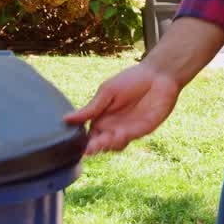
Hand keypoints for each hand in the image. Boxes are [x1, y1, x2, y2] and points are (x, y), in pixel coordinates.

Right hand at [64, 63, 183, 155]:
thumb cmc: (130, 80)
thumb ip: (90, 108)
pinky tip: (118, 135)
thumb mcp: (107, 92)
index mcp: (100, 118)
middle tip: (90, 148)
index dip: (83, 142)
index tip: (78, 146)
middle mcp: (112, 127)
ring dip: (107, 145)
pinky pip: (129, 139)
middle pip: (99, 143)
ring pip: (113, 145)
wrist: (158, 76)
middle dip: (94, 147)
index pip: (88, 135)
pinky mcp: (141, 131)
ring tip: (102, 142)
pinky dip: (122, 139)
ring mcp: (126, 130)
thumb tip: (65, 118)